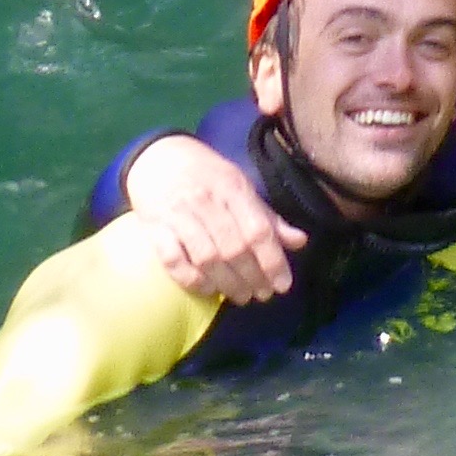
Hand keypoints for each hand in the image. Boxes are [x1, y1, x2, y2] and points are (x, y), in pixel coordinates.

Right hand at [124, 133, 295, 304]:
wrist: (158, 158)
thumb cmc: (207, 176)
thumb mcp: (242, 187)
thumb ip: (268, 217)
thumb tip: (300, 241)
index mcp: (234, 189)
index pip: (258, 229)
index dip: (273, 260)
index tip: (283, 285)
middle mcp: (207, 202)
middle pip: (234, 248)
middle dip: (252, 277)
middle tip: (262, 295)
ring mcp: (179, 216)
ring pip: (206, 257)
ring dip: (227, 283)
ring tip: (241, 296)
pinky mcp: (155, 229)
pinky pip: (173, 261)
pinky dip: (191, 279)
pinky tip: (207, 289)